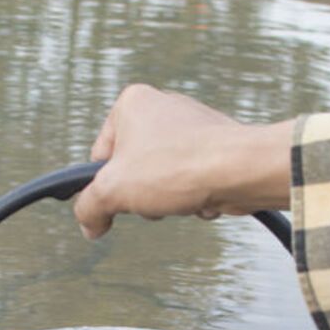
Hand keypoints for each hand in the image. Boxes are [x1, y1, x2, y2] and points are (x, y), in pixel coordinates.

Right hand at [72, 84, 293, 239]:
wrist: (241, 170)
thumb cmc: (176, 167)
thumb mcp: (112, 192)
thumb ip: (88, 209)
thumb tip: (89, 226)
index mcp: (131, 104)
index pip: (99, 155)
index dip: (105, 184)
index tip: (114, 200)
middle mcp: (162, 107)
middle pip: (132, 169)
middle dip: (141, 194)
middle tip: (153, 198)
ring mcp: (191, 126)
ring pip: (162, 179)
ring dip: (168, 199)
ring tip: (181, 197)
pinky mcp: (215, 146)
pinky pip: (191, 181)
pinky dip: (193, 197)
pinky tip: (202, 198)